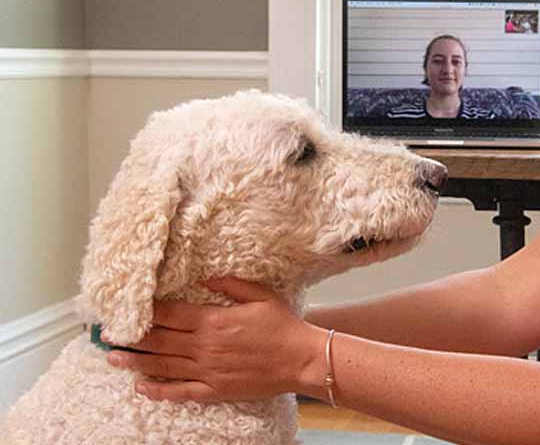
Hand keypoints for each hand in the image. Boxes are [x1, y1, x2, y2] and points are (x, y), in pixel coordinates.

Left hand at [106, 277, 323, 402]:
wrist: (302, 359)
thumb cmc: (284, 325)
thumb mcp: (261, 295)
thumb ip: (231, 285)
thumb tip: (207, 278)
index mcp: (214, 320)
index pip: (170, 314)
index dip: (147, 311)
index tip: (128, 308)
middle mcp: (205, 346)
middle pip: (159, 340)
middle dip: (131, 337)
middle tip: (108, 335)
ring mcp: (208, 370)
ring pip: (163, 366)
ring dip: (136, 361)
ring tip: (113, 358)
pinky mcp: (215, 389)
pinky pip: (181, 391)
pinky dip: (159, 390)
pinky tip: (142, 387)